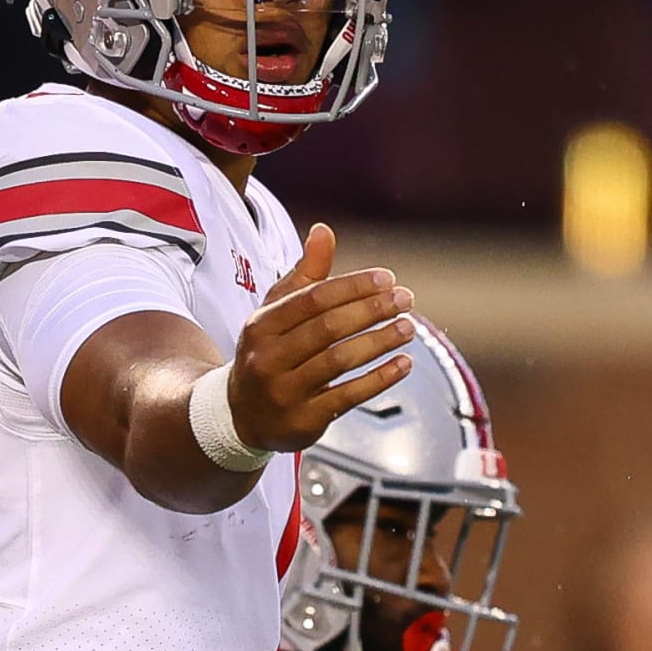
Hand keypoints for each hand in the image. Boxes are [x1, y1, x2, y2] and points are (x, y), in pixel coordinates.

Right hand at [228, 222, 413, 451]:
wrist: (242, 414)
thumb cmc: (268, 352)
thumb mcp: (277, 312)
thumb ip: (305, 274)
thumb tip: (324, 230)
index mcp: (262, 325)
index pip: (313, 299)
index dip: (353, 287)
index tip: (387, 279)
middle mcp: (269, 357)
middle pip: (328, 328)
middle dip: (372, 310)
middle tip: (405, 300)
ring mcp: (285, 391)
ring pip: (340, 361)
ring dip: (380, 342)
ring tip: (409, 328)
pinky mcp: (304, 420)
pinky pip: (348, 396)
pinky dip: (379, 379)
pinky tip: (403, 364)